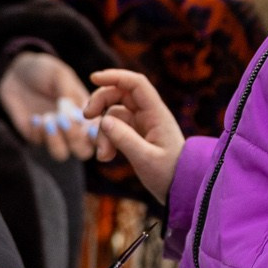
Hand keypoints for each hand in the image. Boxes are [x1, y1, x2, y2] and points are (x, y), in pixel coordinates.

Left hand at [0, 49, 96, 160]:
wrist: (17, 72)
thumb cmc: (44, 71)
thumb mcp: (60, 75)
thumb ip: (68, 93)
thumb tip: (72, 113)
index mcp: (87, 114)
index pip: (99, 133)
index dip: (100, 138)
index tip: (91, 131)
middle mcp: (73, 128)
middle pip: (83, 151)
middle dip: (75, 140)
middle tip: (64, 121)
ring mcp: (53, 134)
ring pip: (61, 154)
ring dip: (56, 140)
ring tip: (48, 118)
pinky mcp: (34, 136)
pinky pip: (39, 144)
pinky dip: (38, 133)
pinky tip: (35, 118)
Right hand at [85, 66, 184, 203]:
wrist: (181, 191)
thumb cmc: (170, 175)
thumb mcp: (146, 159)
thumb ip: (125, 140)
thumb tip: (103, 121)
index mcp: (156, 114)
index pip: (136, 84)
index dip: (115, 76)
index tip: (93, 78)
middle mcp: (149, 115)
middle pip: (120, 94)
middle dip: (101, 102)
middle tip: (86, 116)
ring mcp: (141, 125)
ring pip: (113, 115)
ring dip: (102, 132)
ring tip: (103, 156)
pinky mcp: (135, 137)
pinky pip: (115, 130)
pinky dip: (106, 141)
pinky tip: (106, 158)